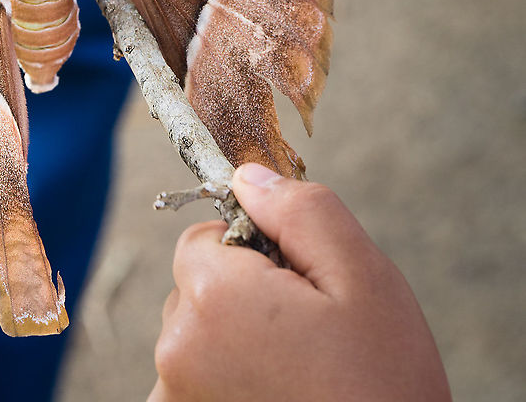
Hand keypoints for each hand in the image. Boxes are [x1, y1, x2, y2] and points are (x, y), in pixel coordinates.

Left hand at [151, 164, 449, 401]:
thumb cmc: (382, 385)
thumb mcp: (365, 280)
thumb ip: (300, 213)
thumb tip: (246, 177)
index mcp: (213, 296)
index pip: (201, 238)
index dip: (251, 253)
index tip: (294, 286)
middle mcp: (176, 346)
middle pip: (194, 288)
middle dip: (241, 298)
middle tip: (304, 336)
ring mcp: (174, 393)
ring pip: (194, 335)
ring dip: (232, 343)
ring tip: (294, 373)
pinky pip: (190, 378)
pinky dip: (223, 382)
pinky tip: (272, 395)